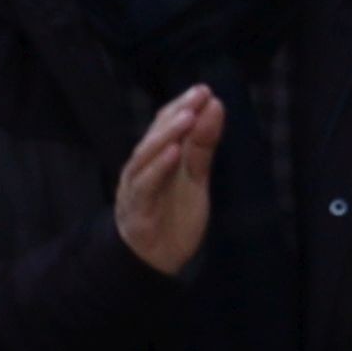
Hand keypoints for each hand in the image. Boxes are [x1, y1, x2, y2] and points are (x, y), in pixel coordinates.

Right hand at [113, 86, 222, 274]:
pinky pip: (145, 185)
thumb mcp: (195, 177)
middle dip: (177, 114)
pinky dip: (158, 168)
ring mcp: (137, 187)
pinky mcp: (138, 210)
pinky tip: (173, 153)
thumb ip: (203, 145)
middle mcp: (142, 167)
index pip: (165, 124)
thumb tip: (215, 106)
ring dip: (167, 135)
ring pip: (146, 155)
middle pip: (156, 135)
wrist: (157, 260)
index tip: (203, 90)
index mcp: (156, 157)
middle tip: (198, 96)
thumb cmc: (173, 214)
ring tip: (187, 118)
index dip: (182, 106)